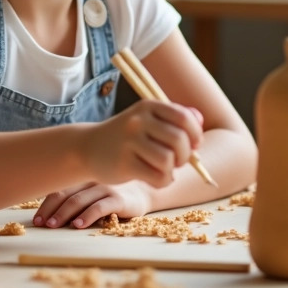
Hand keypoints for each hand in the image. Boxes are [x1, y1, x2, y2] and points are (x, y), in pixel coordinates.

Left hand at [32, 180, 152, 228]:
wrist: (145, 191)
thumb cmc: (113, 192)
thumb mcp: (93, 189)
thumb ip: (76, 194)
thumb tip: (49, 213)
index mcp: (82, 176)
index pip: (59, 188)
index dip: (46, 204)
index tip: (36, 219)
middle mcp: (92, 179)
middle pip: (66, 194)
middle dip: (51, 210)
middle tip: (41, 224)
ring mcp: (106, 188)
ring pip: (80, 200)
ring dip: (64, 213)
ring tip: (53, 225)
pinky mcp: (119, 199)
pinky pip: (100, 207)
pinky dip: (87, 216)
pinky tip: (78, 225)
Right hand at [84, 99, 203, 188]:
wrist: (88, 148)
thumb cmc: (126, 136)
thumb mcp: (148, 120)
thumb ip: (175, 118)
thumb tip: (200, 122)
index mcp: (148, 106)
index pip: (184, 118)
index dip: (195, 134)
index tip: (193, 145)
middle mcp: (138, 121)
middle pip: (179, 140)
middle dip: (185, 156)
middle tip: (177, 161)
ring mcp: (129, 142)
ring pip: (169, 160)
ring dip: (172, 170)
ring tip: (165, 170)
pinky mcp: (124, 164)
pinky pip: (158, 177)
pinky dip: (163, 181)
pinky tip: (155, 178)